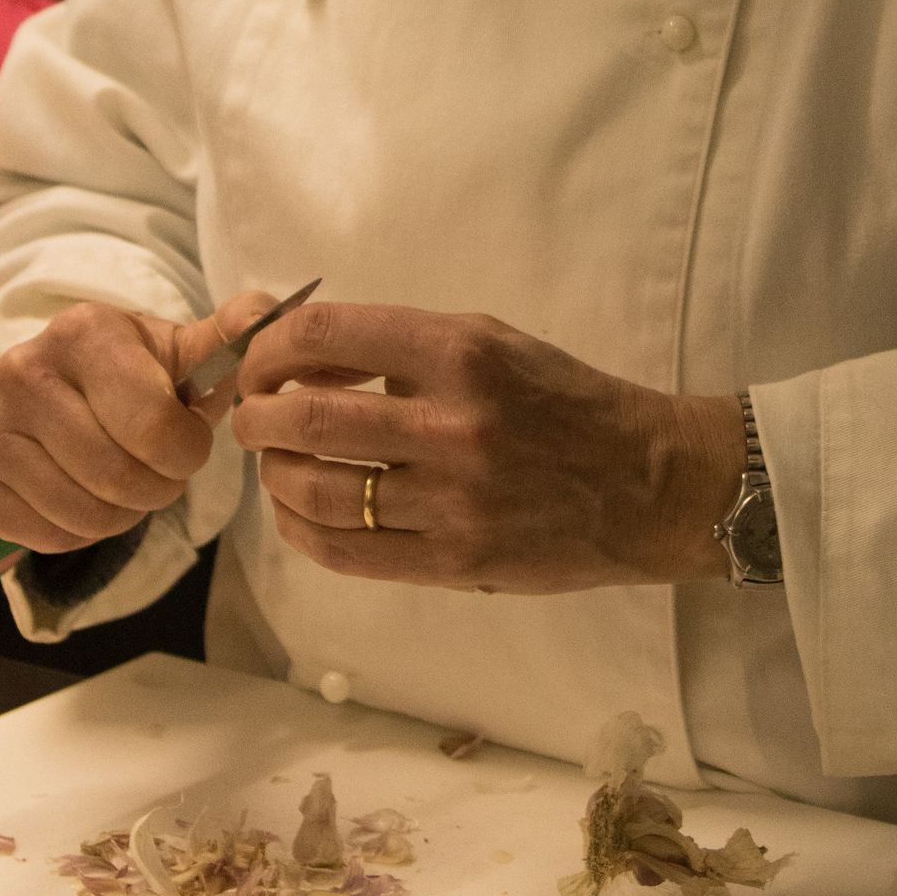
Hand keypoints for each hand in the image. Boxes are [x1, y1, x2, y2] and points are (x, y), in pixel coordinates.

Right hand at [0, 288, 275, 553]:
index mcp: (83, 331)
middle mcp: (21, 368)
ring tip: (120, 480)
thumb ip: (233, 337)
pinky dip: (75, 532)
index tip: (184, 442)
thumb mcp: (187, 353)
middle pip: (117, 478)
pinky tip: (78, 493)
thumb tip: (264, 315)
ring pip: (81, 514)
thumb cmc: (141, 375)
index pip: (155, 429)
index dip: (184, 453)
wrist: (70, 385)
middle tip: (155, 470)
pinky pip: (41, 536)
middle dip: (155, 489)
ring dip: (119, 515)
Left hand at [229, 301, 744, 593]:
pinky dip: (302, 532)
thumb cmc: (564, 401)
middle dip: (255, 416)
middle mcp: (452, 423)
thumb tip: (307, 358)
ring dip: (274, 477)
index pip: (325, 335)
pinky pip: (348, 552)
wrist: (646, 481)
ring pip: (316, 492)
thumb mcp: (492, 341)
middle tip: (250, 417)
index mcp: (459, 351)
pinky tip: (296, 516)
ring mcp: (453, 499)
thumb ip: (404, 348)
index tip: (258, 361)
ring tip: (274, 466)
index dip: (268, 347)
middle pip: (305, 419)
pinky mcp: (457, 560)